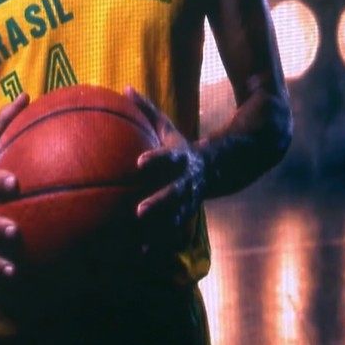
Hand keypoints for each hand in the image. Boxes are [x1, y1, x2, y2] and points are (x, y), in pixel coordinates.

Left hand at [128, 88, 203, 251]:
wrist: (219, 168)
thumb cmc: (180, 147)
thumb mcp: (168, 128)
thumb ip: (147, 111)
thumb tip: (124, 88)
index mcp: (182, 159)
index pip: (169, 158)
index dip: (156, 160)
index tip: (140, 163)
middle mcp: (188, 182)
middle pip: (175, 193)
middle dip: (160, 203)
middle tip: (140, 211)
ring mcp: (189, 202)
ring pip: (176, 218)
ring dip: (160, 232)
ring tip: (141, 244)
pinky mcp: (186, 216)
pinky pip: (172, 233)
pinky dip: (158, 246)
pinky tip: (139, 257)